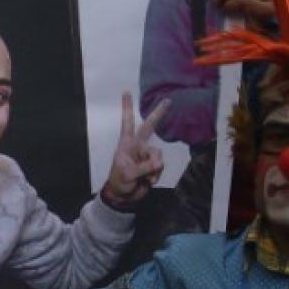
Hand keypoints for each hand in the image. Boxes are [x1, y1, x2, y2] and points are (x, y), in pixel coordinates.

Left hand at [100, 93, 167, 210]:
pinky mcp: (153, 166)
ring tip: (144, 178)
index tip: (126, 92)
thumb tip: (158, 164)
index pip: (127, 122)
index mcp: (127, 143)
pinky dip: (155, 175)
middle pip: (150, 127)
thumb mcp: (128, 174)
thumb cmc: (120, 181)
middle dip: (159, 114)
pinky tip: (148, 181)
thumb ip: (143, 167)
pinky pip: (160, 167)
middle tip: (168, 101)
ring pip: (158, 156)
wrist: (124, 196)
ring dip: (153, 169)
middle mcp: (138, 146)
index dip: (127, 108)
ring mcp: (146, 155)